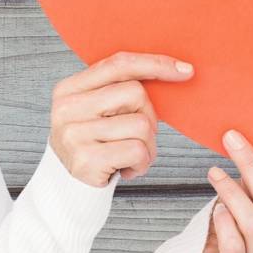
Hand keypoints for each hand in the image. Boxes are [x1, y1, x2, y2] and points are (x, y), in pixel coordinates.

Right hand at [49, 51, 194, 186]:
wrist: (69, 188)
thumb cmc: (95, 145)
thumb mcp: (98, 111)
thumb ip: (120, 89)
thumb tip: (176, 70)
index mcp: (70, 88)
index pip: (119, 64)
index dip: (155, 64)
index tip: (185, 70)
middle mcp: (67, 108)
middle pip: (136, 93)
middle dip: (149, 117)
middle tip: (137, 137)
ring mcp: (74, 134)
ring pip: (141, 125)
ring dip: (147, 146)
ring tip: (130, 156)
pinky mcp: (85, 160)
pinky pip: (137, 150)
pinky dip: (141, 163)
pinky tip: (127, 168)